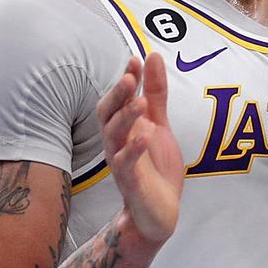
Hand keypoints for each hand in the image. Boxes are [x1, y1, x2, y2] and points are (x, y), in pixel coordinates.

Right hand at [96, 53, 183, 242]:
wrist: (159, 211)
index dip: (126, 79)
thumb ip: (156, 93)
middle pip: (107, 114)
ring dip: (125, 118)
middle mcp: (118, 142)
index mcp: (124, 127)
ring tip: (140, 102)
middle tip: (130, 78)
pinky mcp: (131, 182)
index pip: (119, 98)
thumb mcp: (159, 124)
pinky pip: (126, 164)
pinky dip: (134, 150)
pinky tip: (145, 138)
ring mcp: (121, 162)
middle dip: (117, 96)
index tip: (135, 59)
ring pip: (114, 137)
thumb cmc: (155, 166)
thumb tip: (151, 56)